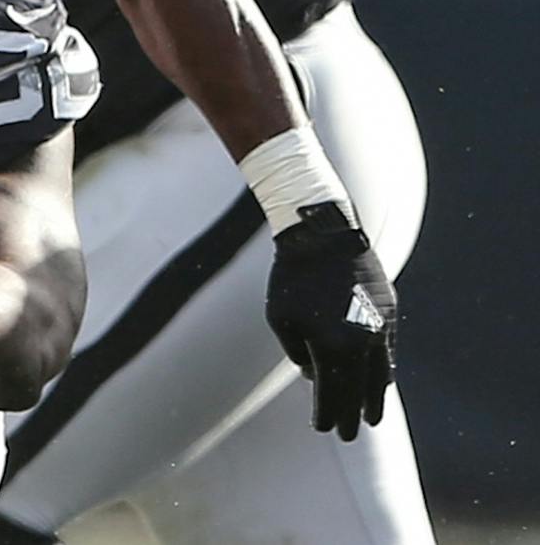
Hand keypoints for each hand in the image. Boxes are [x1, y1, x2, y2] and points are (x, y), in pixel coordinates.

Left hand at [265, 203, 396, 440]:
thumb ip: (297, 352)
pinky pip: (386, 350)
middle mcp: (361, 342)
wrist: (323, 235)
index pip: (331, 392)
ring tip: (371, 418)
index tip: (323, 429)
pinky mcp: (389, 312)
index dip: (327, 413)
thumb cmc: (292, 276)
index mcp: (331, 346)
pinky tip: (379, 382)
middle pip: (358, 390)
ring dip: (374, 398)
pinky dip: (382, 369)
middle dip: (351, 415)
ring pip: (380, 374)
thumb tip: (313, 376)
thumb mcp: (281, 317)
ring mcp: (380, 327)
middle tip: (348, 435)